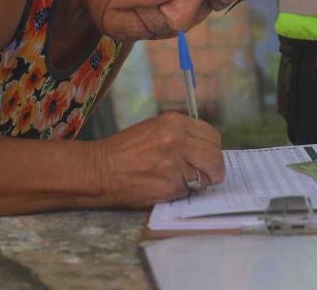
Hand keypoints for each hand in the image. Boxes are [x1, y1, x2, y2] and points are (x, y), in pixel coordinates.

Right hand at [93, 112, 224, 206]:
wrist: (100, 170)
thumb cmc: (124, 150)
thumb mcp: (155, 128)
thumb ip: (181, 134)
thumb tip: (204, 148)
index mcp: (175, 122)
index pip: (213, 136)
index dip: (211, 149)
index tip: (205, 156)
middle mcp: (178, 140)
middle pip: (216, 158)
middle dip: (212, 169)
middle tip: (201, 174)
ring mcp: (175, 164)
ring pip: (205, 177)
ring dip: (196, 182)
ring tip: (177, 179)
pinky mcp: (170, 186)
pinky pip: (189, 191)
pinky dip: (181, 192)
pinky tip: (164, 186)